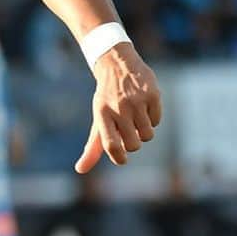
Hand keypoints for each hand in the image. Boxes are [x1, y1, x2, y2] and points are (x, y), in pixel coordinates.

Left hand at [75, 43, 161, 173]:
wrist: (117, 65)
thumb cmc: (107, 100)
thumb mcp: (98, 120)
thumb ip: (92, 147)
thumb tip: (80, 170)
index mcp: (103, 115)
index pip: (111, 146)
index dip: (118, 157)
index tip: (122, 158)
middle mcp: (119, 108)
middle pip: (133, 145)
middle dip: (133, 143)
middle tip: (128, 130)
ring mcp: (137, 101)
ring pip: (147, 135)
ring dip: (143, 131)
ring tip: (135, 117)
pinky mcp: (152, 95)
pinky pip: (157, 121)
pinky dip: (152, 119)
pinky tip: (144, 106)